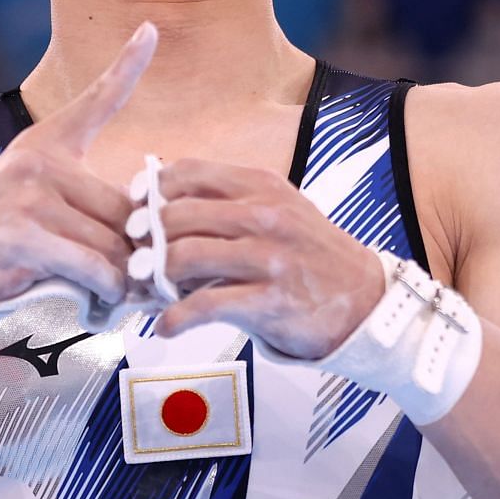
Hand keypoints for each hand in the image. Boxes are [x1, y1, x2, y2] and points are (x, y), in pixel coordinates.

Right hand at [0, 23, 155, 307]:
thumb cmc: (2, 247)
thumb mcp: (41, 209)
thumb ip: (90, 211)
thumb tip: (148, 242)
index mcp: (46, 145)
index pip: (95, 100)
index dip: (127, 64)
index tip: (150, 29)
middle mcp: (39, 161)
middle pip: (124, 210)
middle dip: (134, 254)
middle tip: (133, 285)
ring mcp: (28, 194)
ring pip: (113, 244)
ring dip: (120, 282)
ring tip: (110, 300)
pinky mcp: (21, 233)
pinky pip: (91, 267)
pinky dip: (103, 293)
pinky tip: (97, 306)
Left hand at [152, 159, 386, 358]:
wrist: (364, 300)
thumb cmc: (310, 256)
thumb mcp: (277, 211)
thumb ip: (227, 204)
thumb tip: (162, 207)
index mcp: (261, 185)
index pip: (189, 172)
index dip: (152, 189)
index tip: (135, 208)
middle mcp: (264, 215)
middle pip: (178, 215)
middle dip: (147, 239)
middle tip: (137, 258)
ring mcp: (268, 257)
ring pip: (185, 256)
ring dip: (157, 277)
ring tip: (153, 290)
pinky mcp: (270, 300)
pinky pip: (206, 305)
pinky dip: (177, 318)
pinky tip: (167, 325)